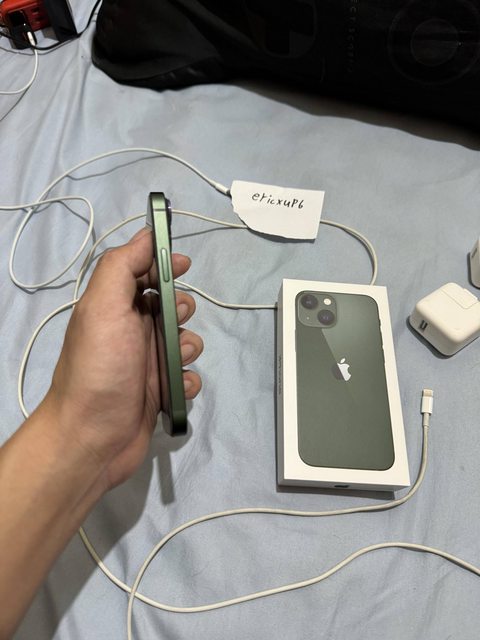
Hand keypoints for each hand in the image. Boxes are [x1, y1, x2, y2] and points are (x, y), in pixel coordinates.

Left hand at [45, 228, 202, 491]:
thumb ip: (122, 266)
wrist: (92, 437)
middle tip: (171, 322)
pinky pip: (187, 376)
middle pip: (171, 305)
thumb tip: (146, 235)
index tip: (183, 264)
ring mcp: (146, 362)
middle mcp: (131, 331)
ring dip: (188, 347)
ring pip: (185, 341)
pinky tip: (177, 388)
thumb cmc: (99, 368)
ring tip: (174, 361)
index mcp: (114, 307)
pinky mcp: (160, 391)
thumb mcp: (103, 306)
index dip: (164, 263)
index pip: (143, 272)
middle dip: (181, 309)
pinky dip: (188, 379)